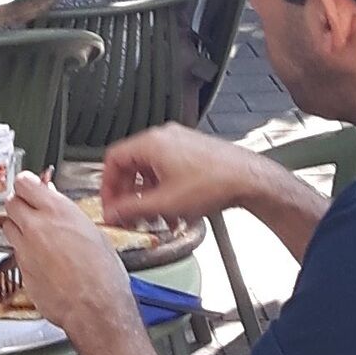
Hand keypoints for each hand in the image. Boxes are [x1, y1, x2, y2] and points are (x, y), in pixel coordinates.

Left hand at [0, 171, 136, 333]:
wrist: (95, 307)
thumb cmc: (103, 273)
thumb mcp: (92, 231)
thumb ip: (66, 213)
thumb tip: (54, 202)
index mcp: (57, 211)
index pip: (24, 182)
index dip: (27, 184)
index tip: (31, 187)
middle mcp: (36, 227)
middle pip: (11, 203)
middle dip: (20, 204)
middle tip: (32, 210)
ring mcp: (25, 249)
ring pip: (8, 227)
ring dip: (18, 227)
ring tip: (36, 236)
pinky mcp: (21, 271)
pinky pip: (16, 253)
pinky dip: (24, 252)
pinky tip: (42, 260)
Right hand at [98, 121, 246, 225]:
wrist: (248, 179)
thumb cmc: (214, 183)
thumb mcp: (164, 203)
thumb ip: (131, 210)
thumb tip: (112, 213)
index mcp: (152, 143)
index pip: (114, 159)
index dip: (107, 185)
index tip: (110, 204)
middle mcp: (165, 137)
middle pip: (132, 164)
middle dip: (129, 193)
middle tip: (128, 213)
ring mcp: (180, 142)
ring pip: (151, 169)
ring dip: (148, 195)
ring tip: (153, 217)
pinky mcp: (194, 151)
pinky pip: (168, 168)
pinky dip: (164, 188)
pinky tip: (173, 210)